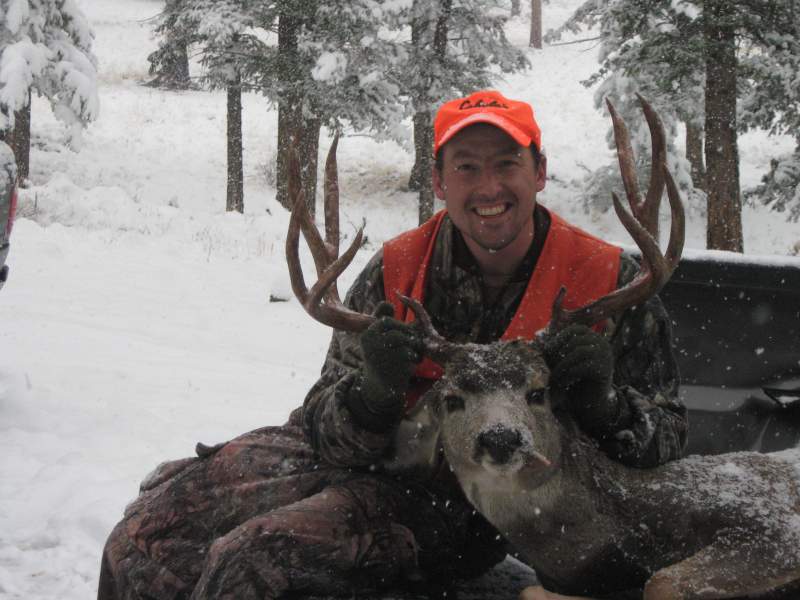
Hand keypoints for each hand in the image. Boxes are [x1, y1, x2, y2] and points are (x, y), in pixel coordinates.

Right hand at [349, 302, 423, 430]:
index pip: (387, 320)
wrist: (379, 388)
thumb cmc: (381, 359)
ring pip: (408, 342)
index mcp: (367, 335)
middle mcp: (371, 344)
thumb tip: (388, 302)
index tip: (403, 334)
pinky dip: (415, 359)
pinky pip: (411, 355)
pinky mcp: (393, 367)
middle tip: (413, 346)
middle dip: (410, 337)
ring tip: (413, 355)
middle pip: (400, 331)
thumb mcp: (377, 339)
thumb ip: (382, 320)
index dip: (399, 326)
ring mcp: (382, 356)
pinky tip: (412, 365)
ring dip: (415, 348)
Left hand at [544, 324, 625, 436]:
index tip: (547, 352)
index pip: (575, 329)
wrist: (591, 403)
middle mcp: (602, 344)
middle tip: (549, 367)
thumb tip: (539, 344)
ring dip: (563, 364)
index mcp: (593, 338)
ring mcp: (605, 356)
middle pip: (576, 341)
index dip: (560, 338)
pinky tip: (563, 383)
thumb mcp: (566, 362)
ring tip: (554, 376)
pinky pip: (584, 367)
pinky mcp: (605, 370)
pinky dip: (570, 374)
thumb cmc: (575, 380)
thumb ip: (559, 350)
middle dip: (559, 354)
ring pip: (580, 352)